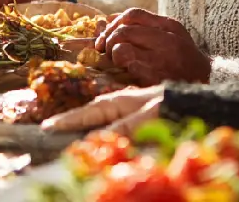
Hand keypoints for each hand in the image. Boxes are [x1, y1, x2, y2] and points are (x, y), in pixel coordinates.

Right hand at [42, 85, 164, 134]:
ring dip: (81, 123)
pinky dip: (97, 124)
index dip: (66, 121)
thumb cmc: (170, 106)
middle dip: (68, 122)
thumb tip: (97, 137)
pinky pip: (109, 120)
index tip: (46, 128)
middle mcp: (117, 103)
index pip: (85, 114)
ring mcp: (125, 107)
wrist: (192, 100)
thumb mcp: (147, 117)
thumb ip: (123, 127)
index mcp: (117, 101)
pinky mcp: (133, 114)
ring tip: (63, 131)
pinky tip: (93, 130)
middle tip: (47, 130)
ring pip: (97, 116)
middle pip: (87, 114)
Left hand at [97, 9, 211, 85]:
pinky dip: (122, 67)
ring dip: (113, 54)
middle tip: (106, 50)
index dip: (114, 23)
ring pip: (122, 48)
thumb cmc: (184, 59)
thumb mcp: (170, 35)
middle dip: (109, 40)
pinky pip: (129, 67)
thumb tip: (109, 19)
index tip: (108, 33)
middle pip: (124, 31)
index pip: (133, 15)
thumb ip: (143, 26)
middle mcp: (166, 39)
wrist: (209, 82)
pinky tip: (127, 70)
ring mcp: (162, 59)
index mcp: (169, 26)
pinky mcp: (157, 78)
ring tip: (117, 60)